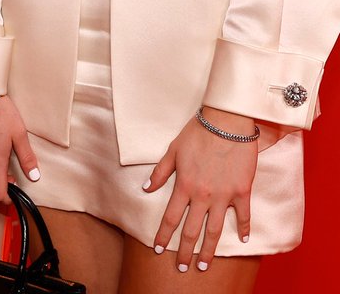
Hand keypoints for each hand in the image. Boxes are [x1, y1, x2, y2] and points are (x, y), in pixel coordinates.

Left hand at [145, 107, 257, 271]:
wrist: (226, 121)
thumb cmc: (197, 132)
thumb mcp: (173, 150)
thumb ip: (160, 172)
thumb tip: (146, 189)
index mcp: (184, 185)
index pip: (170, 218)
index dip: (163, 235)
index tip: (157, 249)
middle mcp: (202, 195)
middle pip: (191, 230)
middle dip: (185, 251)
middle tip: (183, 268)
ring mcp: (223, 195)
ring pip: (214, 230)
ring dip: (208, 250)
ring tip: (203, 265)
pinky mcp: (242, 191)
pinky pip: (243, 216)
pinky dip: (243, 229)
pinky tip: (242, 241)